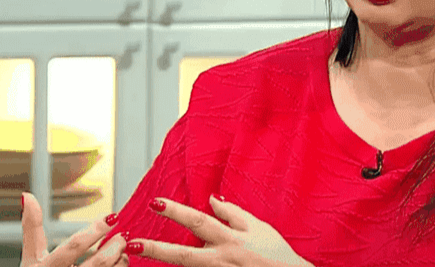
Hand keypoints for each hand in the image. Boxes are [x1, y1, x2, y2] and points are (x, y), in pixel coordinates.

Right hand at [19, 192, 129, 266]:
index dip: (95, 230)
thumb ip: (32, 228)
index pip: (74, 246)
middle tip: (122, 235)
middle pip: (97, 262)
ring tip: (123, 248)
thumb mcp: (31, 256)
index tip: (113, 217)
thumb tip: (28, 196)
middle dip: (114, 246)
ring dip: (121, 259)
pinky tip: (121, 263)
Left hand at [126, 195, 312, 266]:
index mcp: (231, 239)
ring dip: (165, 265)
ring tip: (140, 258)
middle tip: (132, 245)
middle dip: (157, 249)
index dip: (176, 211)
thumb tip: (211, 200)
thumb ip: (233, 214)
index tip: (155, 202)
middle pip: (183, 254)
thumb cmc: (275, 251)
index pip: (198, 221)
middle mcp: (221, 259)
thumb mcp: (258, 226)